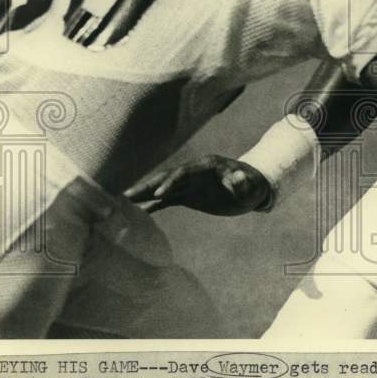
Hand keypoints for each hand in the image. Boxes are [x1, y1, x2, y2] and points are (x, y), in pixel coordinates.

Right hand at [124, 155, 271, 214]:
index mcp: (207, 166)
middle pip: (167, 177)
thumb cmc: (253, 186)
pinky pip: (167, 200)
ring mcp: (189, 184)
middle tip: (127, 195)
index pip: (185, 172)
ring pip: (163, 187)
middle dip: (148, 185)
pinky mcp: (188, 195)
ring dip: (145, 194)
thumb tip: (239, 176)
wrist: (252, 189)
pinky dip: (154, 205)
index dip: (171, 181)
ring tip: (123, 201)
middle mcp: (194, 172)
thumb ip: (243, 182)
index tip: (159, 194)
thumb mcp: (251, 187)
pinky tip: (138, 212)